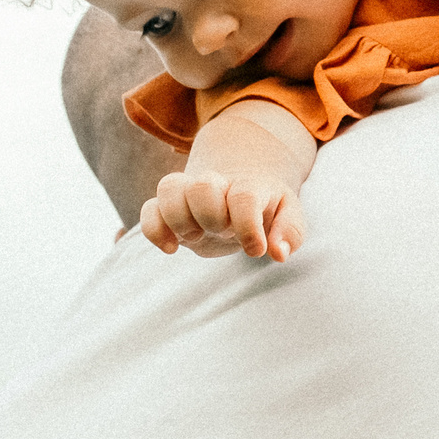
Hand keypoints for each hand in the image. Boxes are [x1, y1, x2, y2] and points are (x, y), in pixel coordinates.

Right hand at [140, 170, 305, 260]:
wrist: (240, 187)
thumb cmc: (266, 205)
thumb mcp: (288, 214)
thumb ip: (290, 231)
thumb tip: (278, 253)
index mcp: (248, 185)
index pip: (244, 196)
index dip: (248, 226)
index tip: (256, 251)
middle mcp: (216, 185)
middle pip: (201, 185)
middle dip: (211, 216)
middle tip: (223, 233)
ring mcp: (189, 194)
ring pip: (168, 186)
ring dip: (179, 218)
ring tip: (197, 237)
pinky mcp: (169, 209)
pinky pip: (148, 209)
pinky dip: (153, 230)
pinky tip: (173, 249)